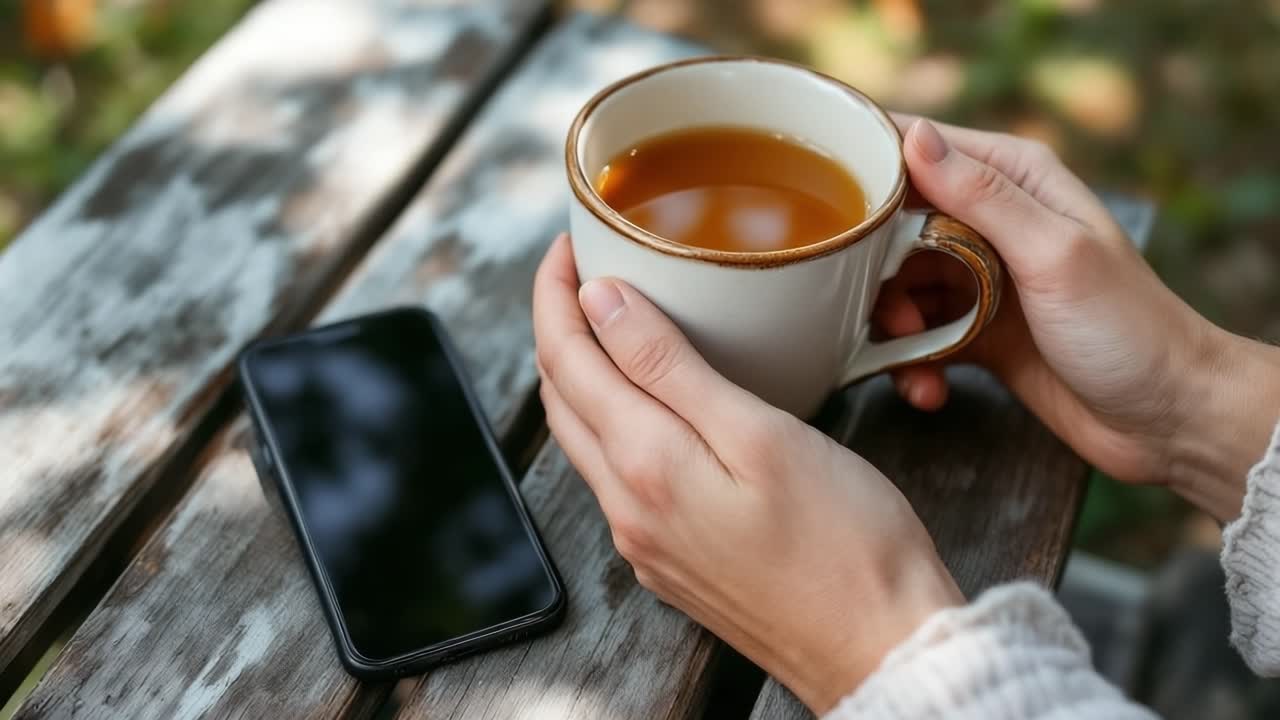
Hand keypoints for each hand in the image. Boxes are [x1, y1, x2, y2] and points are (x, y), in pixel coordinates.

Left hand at [533, 235, 961, 712]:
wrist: (883, 649)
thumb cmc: (847, 543)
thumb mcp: (760, 435)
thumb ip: (670, 369)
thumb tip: (599, 302)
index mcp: (644, 466)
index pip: (565, 358)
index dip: (555, 292)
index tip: (569, 241)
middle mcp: (626, 508)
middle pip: (561, 396)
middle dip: (558, 323)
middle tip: (581, 268)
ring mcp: (644, 541)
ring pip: (583, 436)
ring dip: (580, 372)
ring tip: (608, 319)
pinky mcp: (670, 559)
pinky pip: (614, 474)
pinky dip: (611, 418)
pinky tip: (645, 402)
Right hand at [876, 116, 1279, 520]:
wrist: (1165, 418)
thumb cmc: (1126, 328)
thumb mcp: (1052, 253)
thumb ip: (982, 196)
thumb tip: (914, 136)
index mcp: (1015, 181)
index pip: (921, 150)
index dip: (869, 174)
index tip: (832, 213)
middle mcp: (992, 223)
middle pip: (893, 227)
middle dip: (876, 272)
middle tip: (890, 313)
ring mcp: (980, 280)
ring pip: (896, 288)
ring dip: (890, 328)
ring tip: (912, 357)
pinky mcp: (974, 332)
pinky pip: (915, 339)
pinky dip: (911, 366)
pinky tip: (929, 389)